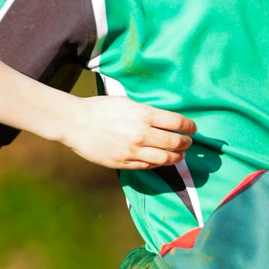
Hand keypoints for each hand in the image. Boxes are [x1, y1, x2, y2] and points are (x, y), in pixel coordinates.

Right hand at [61, 95, 194, 169]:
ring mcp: (133, 151)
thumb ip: (146, 112)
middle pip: (174, 142)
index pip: (176, 122)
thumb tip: (164, 120)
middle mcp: (141, 134)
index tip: (193, 128)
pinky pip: (147, 166)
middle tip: (188, 142)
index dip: (189, 126)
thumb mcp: (127, 102)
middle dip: (186, 143)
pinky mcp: (123, 163)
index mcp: (144, 115)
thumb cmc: (100, 108)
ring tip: (179, 155)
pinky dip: (158, 164)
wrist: (75, 123)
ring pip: (164, 158)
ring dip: (176, 157)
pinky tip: (160, 160)